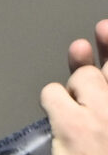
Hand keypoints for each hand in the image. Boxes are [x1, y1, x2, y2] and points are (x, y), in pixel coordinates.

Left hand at [42, 18, 107, 154]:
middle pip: (99, 70)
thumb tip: (88, 61)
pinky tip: (58, 120)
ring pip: (79, 78)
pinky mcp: (74, 126)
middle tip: (81, 59)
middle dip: (89, 73)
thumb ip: (107, 92)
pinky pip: (53, 93)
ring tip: (79, 120)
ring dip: (73, 94)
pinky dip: (52, 102)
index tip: (103, 28)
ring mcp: (102, 112)